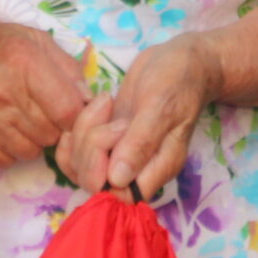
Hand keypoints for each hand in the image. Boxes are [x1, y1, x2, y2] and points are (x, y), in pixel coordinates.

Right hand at [0, 22, 90, 169]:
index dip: (76, 114)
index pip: (67, 110)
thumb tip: (88, 98)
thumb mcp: (28, 37)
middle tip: (41, 110)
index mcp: (21, 62)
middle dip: (53, 125)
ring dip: (33, 139)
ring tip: (20, 117)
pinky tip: (2, 128)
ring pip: (31, 152)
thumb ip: (64, 64)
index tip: (69, 108)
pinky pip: (6, 161)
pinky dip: (9, 149)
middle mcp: (1, 94)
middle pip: (51, 134)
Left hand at [55, 33, 224, 201]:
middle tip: (108, 110)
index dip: (101, 173)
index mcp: (155, 169)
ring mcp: (117, 154)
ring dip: (81, 132)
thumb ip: (141, 142)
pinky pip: (76, 149)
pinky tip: (90, 106)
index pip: (119, 196)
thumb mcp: (162, 106)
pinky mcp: (105, 139)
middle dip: (89, 145)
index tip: (110, 133)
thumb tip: (117, 179)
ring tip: (104, 103)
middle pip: (92, 181)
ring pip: (79, 165)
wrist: (182, 62)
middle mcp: (135, 169)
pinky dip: (75, 129)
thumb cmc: (179, 81)